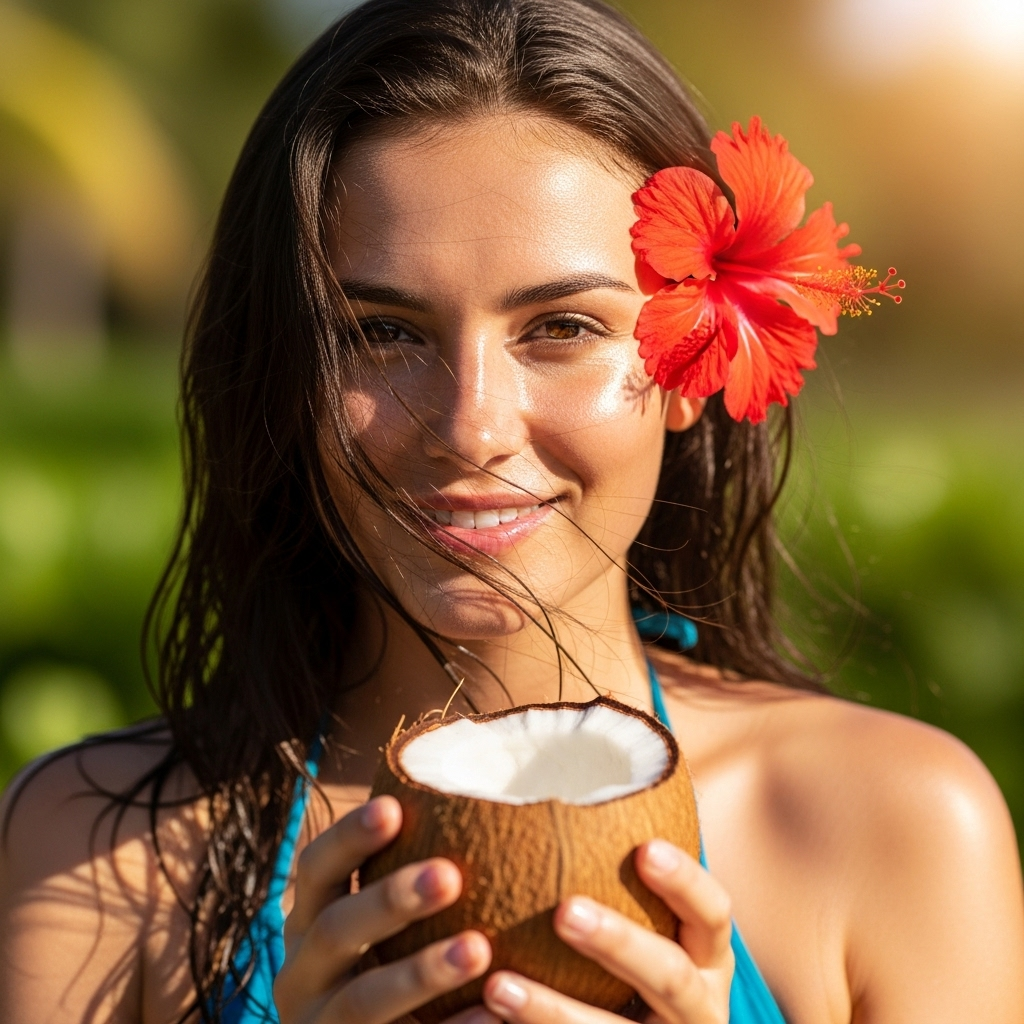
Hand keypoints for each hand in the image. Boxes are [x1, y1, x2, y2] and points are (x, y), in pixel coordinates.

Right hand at [273, 795, 498, 1023]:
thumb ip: (414, 876)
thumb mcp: (380, 928)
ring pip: (363, 1001)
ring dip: (420, 972)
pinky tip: (493, 1013)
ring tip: (478, 949)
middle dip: (389, 900)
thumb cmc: (394, 965)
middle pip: (334, 931)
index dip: (349, 837)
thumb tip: (486, 795)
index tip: (393, 806)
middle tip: (449, 875)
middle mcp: (303, 975)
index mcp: (309, 924)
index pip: (316, 868)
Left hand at [481, 839, 733, 1023]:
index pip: (713, 911)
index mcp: (704, 955)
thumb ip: (615, 871)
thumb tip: (564, 767)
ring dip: (555, 1011)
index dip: (685, 881)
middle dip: (620, 944)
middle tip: (564, 911)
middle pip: (670, 976)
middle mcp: (697, 1007)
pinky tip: (475, 1019)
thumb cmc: (624, 961)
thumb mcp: (648, 923)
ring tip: (497, 985)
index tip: (644, 849)